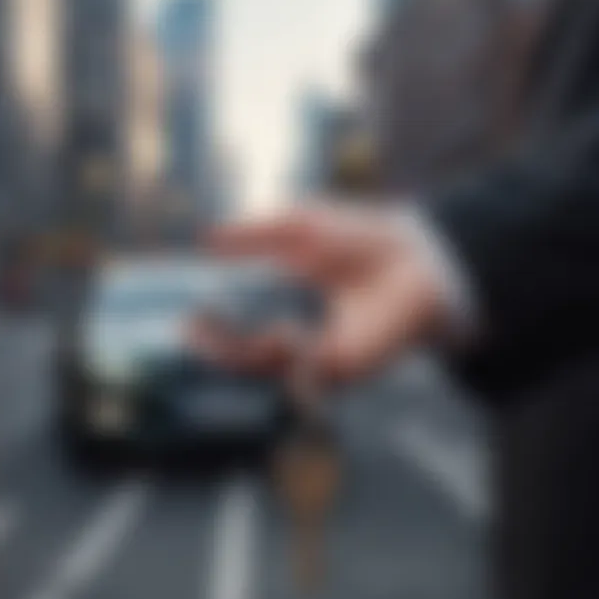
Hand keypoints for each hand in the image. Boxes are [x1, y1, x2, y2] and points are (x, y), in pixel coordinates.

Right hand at [193, 204, 447, 382]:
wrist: (413, 254)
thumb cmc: (359, 237)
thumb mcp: (298, 225)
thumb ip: (255, 233)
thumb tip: (207, 237)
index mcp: (279, 305)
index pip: (234, 329)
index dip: (208, 329)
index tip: (185, 320)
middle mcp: (293, 337)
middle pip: (241, 358)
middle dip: (214, 350)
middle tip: (191, 333)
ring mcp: (315, 356)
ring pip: (266, 370)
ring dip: (245, 354)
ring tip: (242, 325)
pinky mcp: (340, 369)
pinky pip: (301, 373)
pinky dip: (287, 357)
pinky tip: (284, 333)